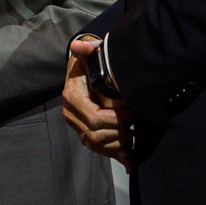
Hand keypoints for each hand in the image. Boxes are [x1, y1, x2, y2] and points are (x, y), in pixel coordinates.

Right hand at [62, 36, 134, 170]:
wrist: (84, 72)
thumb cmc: (91, 63)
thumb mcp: (90, 54)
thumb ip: (86, 50)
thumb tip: (78, 46)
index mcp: (72, 96)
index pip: (94, 117)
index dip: (115, 118)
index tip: (130, 110)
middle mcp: (70, 113)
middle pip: (96, 134)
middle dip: (120, 130)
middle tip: (135, 120)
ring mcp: (76, 125)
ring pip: (97, 145)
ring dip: (118, 143)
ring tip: (133, 132)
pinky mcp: (84, 133)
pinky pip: (98, 149)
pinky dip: (114, 154)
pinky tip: (129, 158)